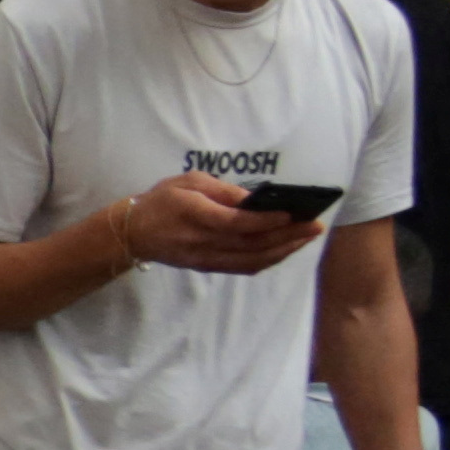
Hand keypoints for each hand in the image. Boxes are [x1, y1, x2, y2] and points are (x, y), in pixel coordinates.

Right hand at [115, 174, 324, 275]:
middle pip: (252, 244)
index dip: (266, 221)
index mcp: (195, 216)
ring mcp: (207, 259)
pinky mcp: (209, 267)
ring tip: (307, 237)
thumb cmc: (163, 200)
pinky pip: (245, 267)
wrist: (134, 232)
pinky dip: (269, 259)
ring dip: (284, 250)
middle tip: (315, 225)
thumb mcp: (189, 182)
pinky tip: (285, 249)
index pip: (237, 223)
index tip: (292, 214)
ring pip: (253, 260)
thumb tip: (256, 200)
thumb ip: (222, 190)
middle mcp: (203, 242)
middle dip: (287, 236)